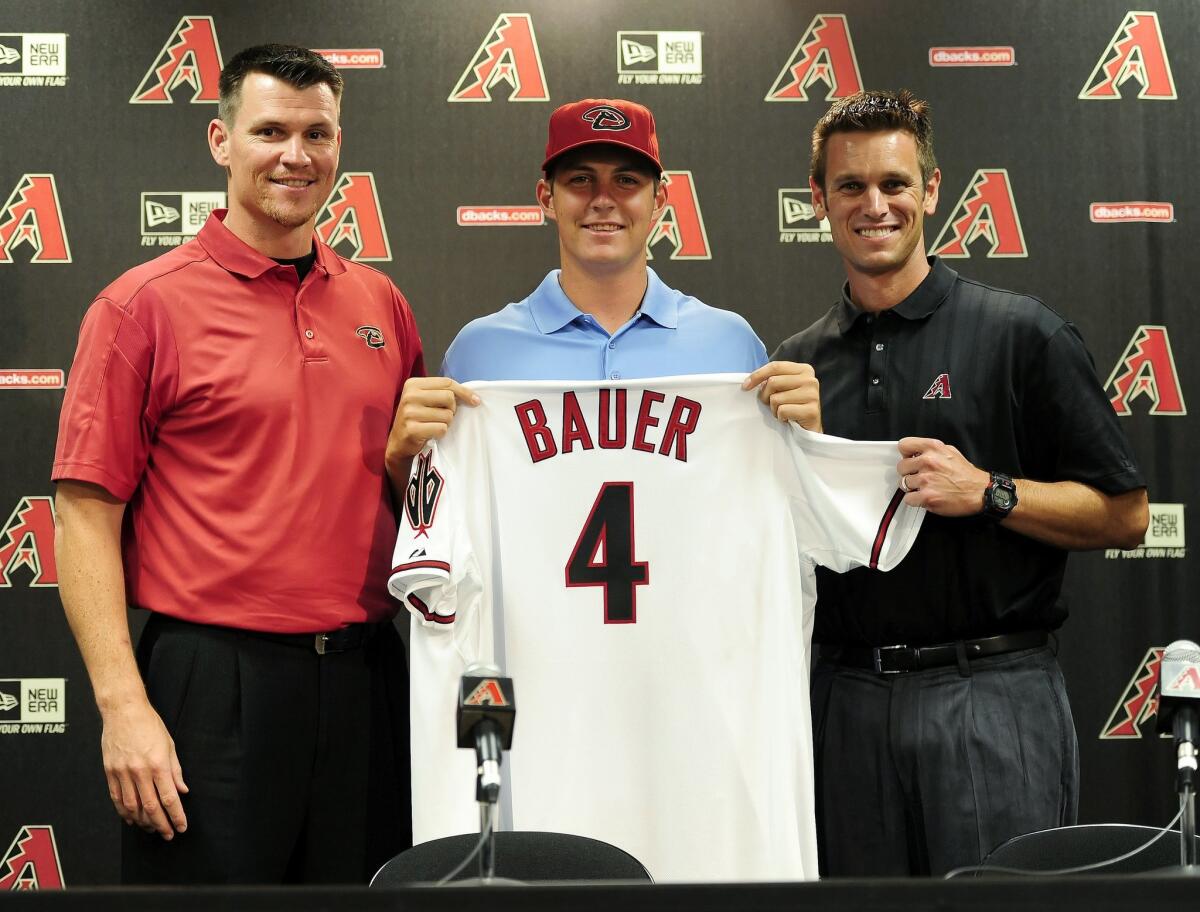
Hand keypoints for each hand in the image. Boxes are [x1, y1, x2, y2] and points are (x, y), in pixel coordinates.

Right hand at [100, 699, 187, 838]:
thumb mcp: (169, 745)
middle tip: (168, 834)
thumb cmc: (149, 725)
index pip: (169, 798)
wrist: (123, 711)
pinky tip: (132, 819)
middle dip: (161, 824)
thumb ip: (175, 770)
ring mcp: (122, 773)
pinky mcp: (110, 772)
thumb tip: (182, 791)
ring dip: (143, 822)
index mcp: (158, 764)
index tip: (181, 827)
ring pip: (132, 807)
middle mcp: (139, 771)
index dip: (176, 816)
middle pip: (151, 807)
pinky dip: (124, 812)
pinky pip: (117, 798)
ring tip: (152, 828)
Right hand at [386, 377, 479, 466]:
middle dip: (452, 409)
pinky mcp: (412, 429)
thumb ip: (443, 393)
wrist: (399, 442)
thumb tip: (474, 397)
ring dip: (446, 423)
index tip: (475, 400)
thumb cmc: (418, 419)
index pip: (447, 382)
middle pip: (449, 397)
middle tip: (442, 416)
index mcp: (413, 384)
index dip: (464, 391)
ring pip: (447, 415)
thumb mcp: (426, 400)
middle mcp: (409, 395)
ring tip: (434, 425)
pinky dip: (441, 433)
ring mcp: (409, 412)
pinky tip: (431, 433)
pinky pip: (441, 428)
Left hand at [742, 361, 821, 431]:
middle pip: (773, 382)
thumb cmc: (792, 405)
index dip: (757, 375)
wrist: (807, 428)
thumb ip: (771, 379)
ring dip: (774, 408)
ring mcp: (813, 395)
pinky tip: (788, 418)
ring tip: (783, 411)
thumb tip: (749, 382)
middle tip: (771, 404)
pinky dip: (781, 417)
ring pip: (776, 398)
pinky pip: (783, 411)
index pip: (775, 366)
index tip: (745, 386)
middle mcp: (810, 380)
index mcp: (804, 370)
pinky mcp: (811, 410)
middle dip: (766, 395)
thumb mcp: (782, 388)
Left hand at [896, 436, 990, 516]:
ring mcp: (926, 480)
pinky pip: (908, 498)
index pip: (904, 445)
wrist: (980, 492)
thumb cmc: (966, 474)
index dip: (906, 454)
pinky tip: (925, 497)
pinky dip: (914, 500)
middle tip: (919, 477)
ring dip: (912, 487)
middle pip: (901, 466)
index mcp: (933, 448)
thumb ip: (931, 450)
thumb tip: (915, 453)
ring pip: (903, 483)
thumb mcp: (950, 451)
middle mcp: (928, 462)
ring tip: (926, 487)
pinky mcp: (927, 497)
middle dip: (909, 473)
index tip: (910, 459)